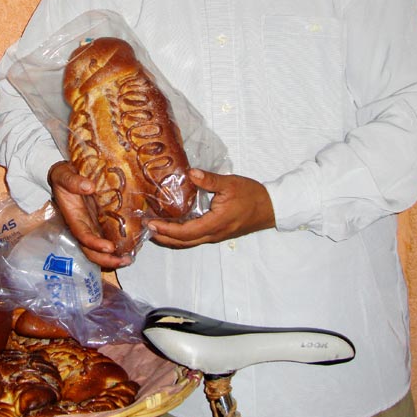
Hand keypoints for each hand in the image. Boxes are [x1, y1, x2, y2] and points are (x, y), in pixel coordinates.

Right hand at [47, 161, 131, 269]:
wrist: (69, 173)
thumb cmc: (64, 176)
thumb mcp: (63, 174)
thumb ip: (72, 181)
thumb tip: (89, 187)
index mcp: (73, 217)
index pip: (83, 235)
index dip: (94, 244)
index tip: (108, 247)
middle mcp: (83, 226)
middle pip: (91, 250)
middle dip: (106, 259)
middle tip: (124, 260)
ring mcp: (93, 225)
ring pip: (100, 248)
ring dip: (114, 257)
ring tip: (129, 259)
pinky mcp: (102, 222)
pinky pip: (109, 237)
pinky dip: (119, 245)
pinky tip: (132, 247)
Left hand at [148, 169, 275, 247]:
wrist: (270, 207)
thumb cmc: (252, 195)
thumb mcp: (230, 184)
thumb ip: (210, 180)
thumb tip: (191, 173)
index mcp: (215, 223)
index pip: (185, 232)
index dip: (167, 229)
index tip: (151, 223)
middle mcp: (213, 234)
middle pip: (183, 242)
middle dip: (163, 236)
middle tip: (146, 227)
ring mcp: (216, 235)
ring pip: (189, 242)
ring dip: (171, 237)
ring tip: (155, 228)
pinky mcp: (218, 233)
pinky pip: (196, 238)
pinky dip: (181, 235)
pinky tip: (174, 226)